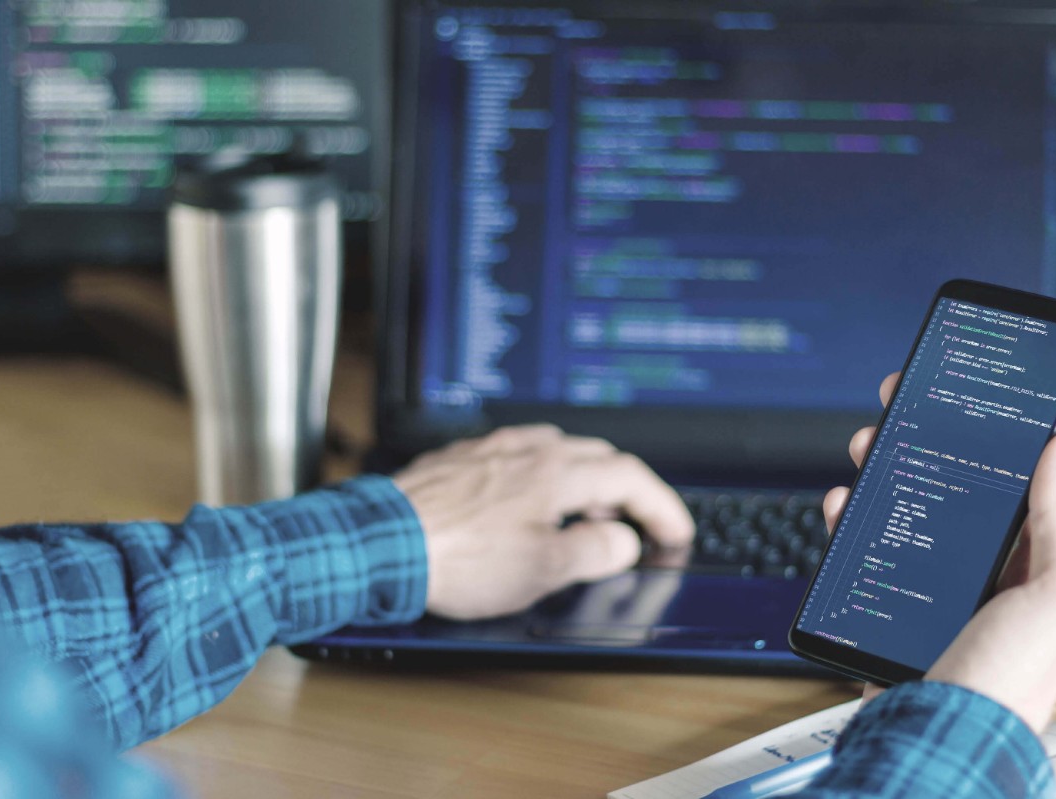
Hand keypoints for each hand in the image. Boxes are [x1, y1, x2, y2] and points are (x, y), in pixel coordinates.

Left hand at [393, 425, 694, 619]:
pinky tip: (523, 506)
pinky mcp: (459, 460)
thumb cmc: (455, 557)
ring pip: (556, 451)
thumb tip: (621, 540)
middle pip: (598, 456)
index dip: (662, 505)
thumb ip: (594, 552)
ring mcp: (491, 449)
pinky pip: (516, 457)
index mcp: (556, 472)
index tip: (674, 531)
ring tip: (579, 519)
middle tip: (635, 527)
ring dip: (582, 481)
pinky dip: (539, 478)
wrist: (380, 543)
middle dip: (626, 491)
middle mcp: (526, 450)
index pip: (631, 476)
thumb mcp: (542, 570)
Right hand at [823, 374, 1055, 732]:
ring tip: (868, 448)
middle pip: (948, 489)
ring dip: (882, 472)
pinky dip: (849, 518)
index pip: (1014, 485)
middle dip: (924, 444)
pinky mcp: (884, 602)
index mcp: (1030, 568)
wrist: (932, 737)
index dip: (989, 438)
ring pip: (901, 510)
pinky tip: (843, 503)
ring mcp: (929, 587)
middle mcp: (981, 573)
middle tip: (902, 410)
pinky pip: (864, 547)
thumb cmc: (1006, 683)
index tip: (964, 400)